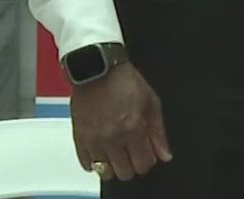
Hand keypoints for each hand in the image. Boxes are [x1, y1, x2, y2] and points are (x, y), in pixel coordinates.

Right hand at [70, 61, 170, 180]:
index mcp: (133, 129)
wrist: (98, 71)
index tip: (148, 154)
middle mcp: (112, 138)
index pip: (143, 164)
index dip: (148, 161)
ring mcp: (93, 140)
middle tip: (133, 153)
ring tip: (118, 153)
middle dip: (133, 166)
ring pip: (105, 173)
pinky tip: (103, 151)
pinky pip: (86, 164)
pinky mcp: (79, 139)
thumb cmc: (126, 82)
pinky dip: (95, 163)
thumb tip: (165, 155)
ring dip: (114, 166)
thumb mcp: (152, 103)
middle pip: (125, 173)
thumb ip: (158, 133)